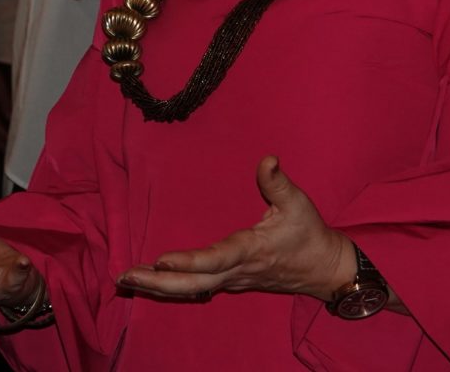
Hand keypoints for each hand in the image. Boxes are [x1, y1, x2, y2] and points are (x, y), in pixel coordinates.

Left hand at [117, 157, 352, 301]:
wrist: (325, 270)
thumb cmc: (309, 234)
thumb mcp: (298, 204)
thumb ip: (278, 182)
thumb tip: (267, 159)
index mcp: (250, 251)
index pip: (215, 259)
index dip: (189, 262)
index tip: (160, 260)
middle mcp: (237, 271)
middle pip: (194, 285)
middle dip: (158, 283)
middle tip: (124, 277)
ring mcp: (233, 280)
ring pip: (193, 290)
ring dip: (159, 287)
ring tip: (125, 280)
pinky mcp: (231, 282)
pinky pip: (198, 289)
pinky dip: (173, 288)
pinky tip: (151, 284)